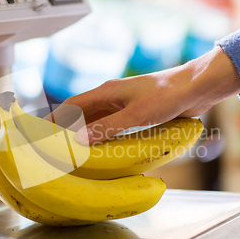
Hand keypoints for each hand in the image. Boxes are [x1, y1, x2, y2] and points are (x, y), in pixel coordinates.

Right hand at [51, 47, 239, 144]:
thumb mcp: (135, 115)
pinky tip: (103, 147)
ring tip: (76, 150)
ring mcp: (125, 104)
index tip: (43, 132)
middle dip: (69, 128)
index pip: (73, 105)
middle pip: (83, 114)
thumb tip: (79, 140)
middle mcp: (112, 97)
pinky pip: (113, 125)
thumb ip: (107, 128)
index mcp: (107, 91)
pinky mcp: (137, 112)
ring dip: (87, 133)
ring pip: (98, 120)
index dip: (57, 118)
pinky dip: (104, 135)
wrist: (196, 88)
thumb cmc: (167, 95)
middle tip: (57, 146)